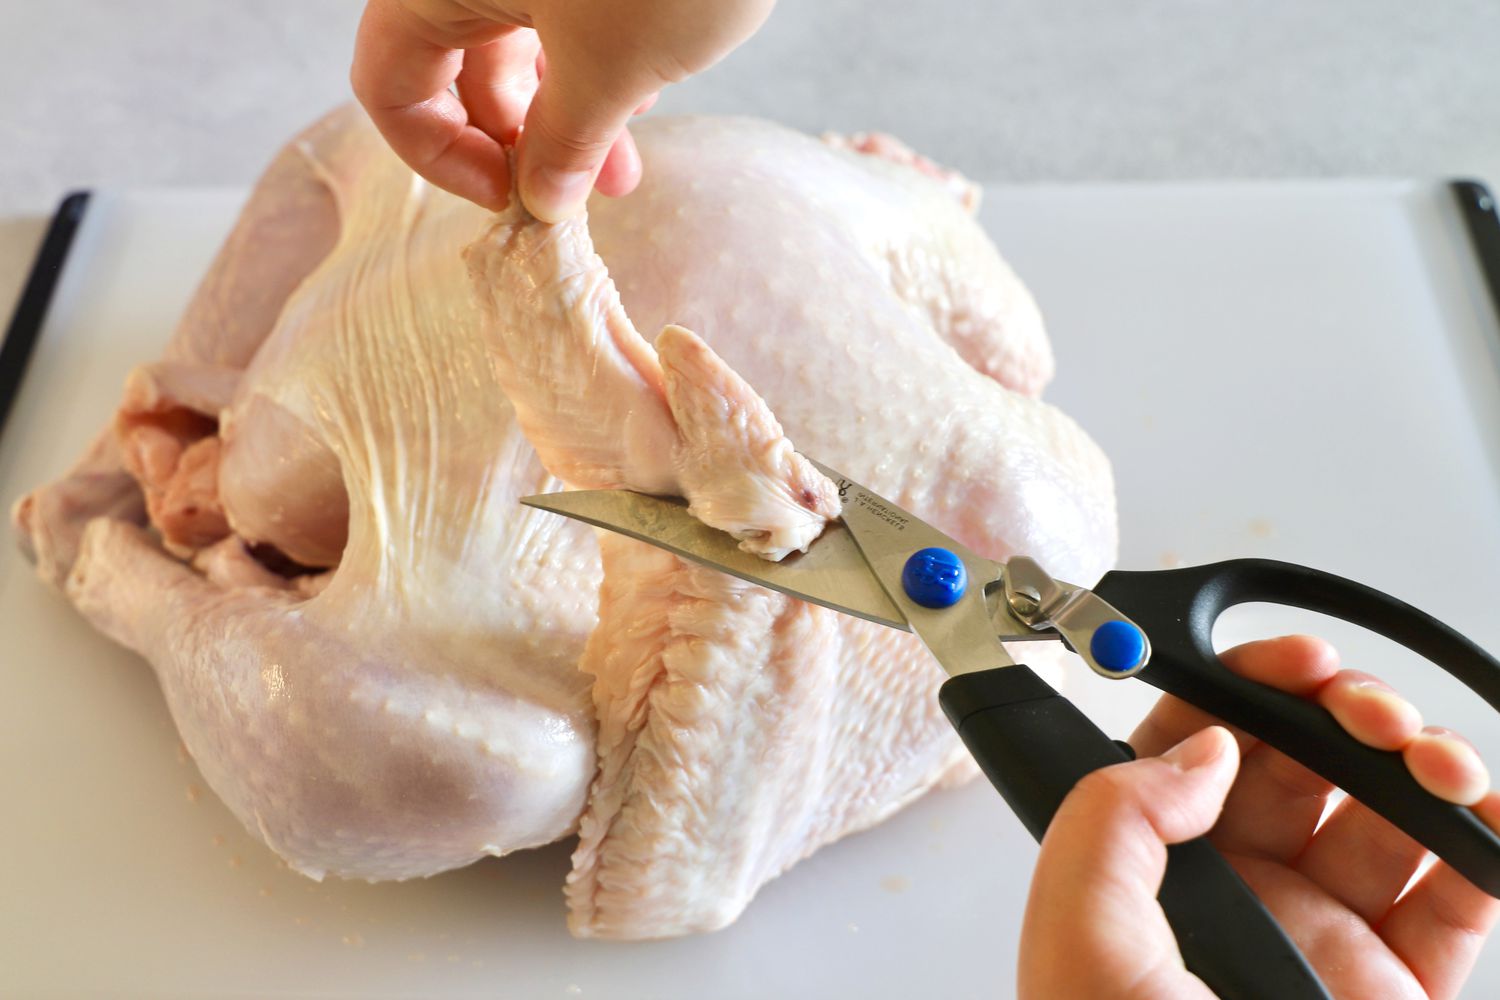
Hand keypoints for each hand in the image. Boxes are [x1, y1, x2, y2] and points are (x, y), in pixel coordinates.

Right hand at [351, 0, 774, 219]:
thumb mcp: (610, 67)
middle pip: (460, 67)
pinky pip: (567, 13)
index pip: (389, 81)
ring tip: (623, 165)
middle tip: (577, 193)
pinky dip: (597, 64)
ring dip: (569, 115)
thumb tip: (543, 198)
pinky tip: (644, 93)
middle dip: (521, 142)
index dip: (437, 155)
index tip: (505, 197)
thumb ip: (565, 142)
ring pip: (523, 43)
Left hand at [1019, 635, 1499, 998]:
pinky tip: (1490, 820)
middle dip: (1342, 717)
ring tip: (1437, 769)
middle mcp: (1238, 901)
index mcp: (1151, 880)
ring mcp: (1324, 941)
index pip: (1192, 752)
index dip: (1243, 692)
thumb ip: (1113, 817)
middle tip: (1369, 712)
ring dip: (1422, 771)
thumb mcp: (1081, 942)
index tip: (1292, 663)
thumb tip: (1200, 744)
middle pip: (1297, 769)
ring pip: (1382, 820)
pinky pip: (1456, 902)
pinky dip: (1487, 850)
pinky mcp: (1399, 988)